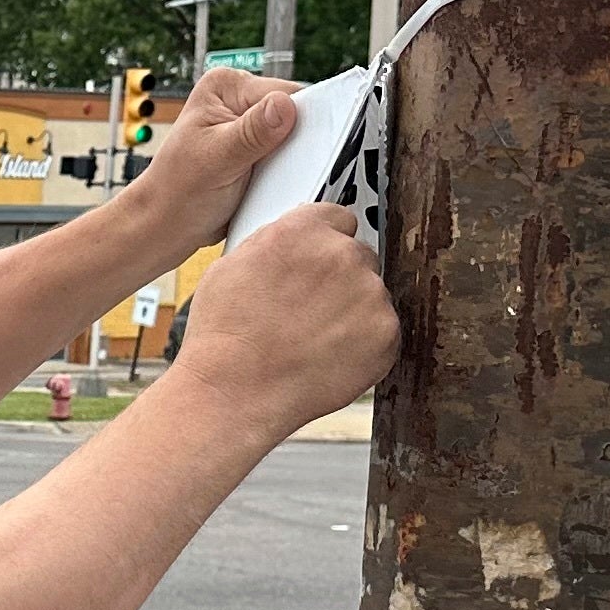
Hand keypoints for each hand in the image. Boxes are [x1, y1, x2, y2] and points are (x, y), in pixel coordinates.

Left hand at [126, 66, 298, 257]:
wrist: (168, 224)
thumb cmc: (178, 190)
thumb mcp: (217, 158)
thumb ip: (253, 132)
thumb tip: (285, 106)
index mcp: (226, 86)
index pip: (285, 93)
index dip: (301, 121)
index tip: (301, 149)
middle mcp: (241, 98)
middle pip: (297, 112)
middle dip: (297, 143)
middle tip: (283, 170)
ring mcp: (252, 124)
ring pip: (298, 136)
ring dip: (295, 160)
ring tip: (273, 179)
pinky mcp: (260, 149)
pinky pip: (291, 155)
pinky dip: (290, 171)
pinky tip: (276, 184)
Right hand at [168, 204, 397, 439]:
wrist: (232, 391)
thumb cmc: (223, 338)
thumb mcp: (230, 267)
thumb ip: (274, 244)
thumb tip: (292, 244)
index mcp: (302, 230)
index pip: (337, 218)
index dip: (324, 245)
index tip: (317, 267)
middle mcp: (341, 254)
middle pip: (357, 256)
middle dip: (339, 281)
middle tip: (308, 313)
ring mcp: (369, 294)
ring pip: (370, 295)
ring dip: (352, 313)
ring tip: (311, 340)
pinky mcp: (386, 333)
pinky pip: (382, 331)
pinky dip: (364, 345)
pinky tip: (327, 357)